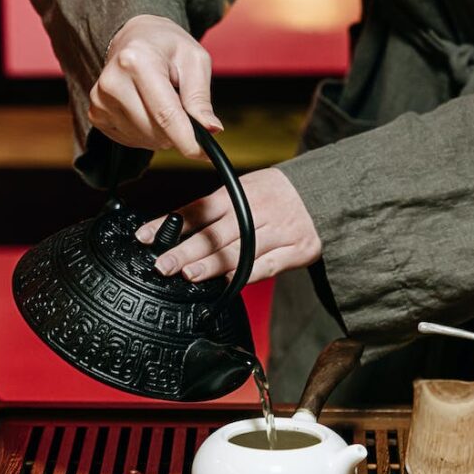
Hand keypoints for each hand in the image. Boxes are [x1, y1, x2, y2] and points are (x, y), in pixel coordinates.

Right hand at [89, 14, 222, 158]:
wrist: (136, 38)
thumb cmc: (168, 48)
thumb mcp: (195, 61)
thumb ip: (201, 98)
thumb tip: (211, 130)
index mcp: (138, 61)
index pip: (166, 115)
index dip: (188, 141)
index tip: (204, 155)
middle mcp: (113, 81)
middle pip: (155, 132)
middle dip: (177, 132)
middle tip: (183, 109)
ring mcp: (100, 99)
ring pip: (144, 139)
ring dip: (162, 133)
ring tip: (163, 104)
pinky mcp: (96, 113)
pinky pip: (130, 140)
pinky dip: (146, 134)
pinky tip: (147, 111)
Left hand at [135, 168, 321, 283]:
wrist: (328, 194)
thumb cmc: (278, 196)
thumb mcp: (247, 189)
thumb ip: (218, 209)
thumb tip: (177, 229)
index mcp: (240, 192)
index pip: (198, 209)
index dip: (170, 223)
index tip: (145, 237)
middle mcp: (258, 209)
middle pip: (217, 232)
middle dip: (186, 249)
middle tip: (163, 265)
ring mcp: (280, 230)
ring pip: (240, 250)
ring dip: (212, 265)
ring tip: (187, 275)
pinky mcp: (299, 249)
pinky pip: (269, 265)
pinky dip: (247, 275)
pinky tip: (227, 284)